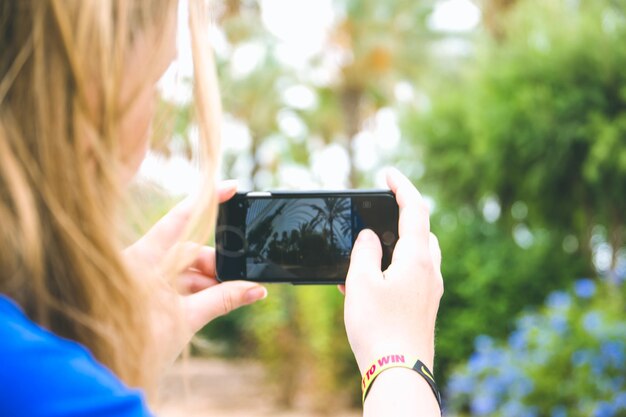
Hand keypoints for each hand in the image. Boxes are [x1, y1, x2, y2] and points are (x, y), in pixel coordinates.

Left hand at [124, 181, 266, 364]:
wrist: (106, 371)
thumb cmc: (136, 344)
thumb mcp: (186, 319)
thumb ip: (222, 300)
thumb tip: (256, 289)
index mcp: (141, 260)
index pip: (179, 220)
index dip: (206, 201)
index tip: (231, 187)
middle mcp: (140, 264)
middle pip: (186, 250)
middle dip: (215, 263)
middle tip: (239, 277)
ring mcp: (141, 279)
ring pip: (183, 269)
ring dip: (209, 281)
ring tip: (232, 294)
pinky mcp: (145, 294)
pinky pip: (176, 283)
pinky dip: (197, 290)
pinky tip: (216, 299)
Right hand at [341, 168, 442, 373]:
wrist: (399, 372)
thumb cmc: (379, 327)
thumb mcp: (362, 282)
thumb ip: (363, 251)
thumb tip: (368, 235)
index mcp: (418, 258)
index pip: (415, 209)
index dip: (402, 187)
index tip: (390, 173)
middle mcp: (430, 271)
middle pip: (421, 232)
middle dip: (399, 219)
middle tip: (375, 216)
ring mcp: (430, 291)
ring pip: (417, 255)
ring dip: (395, 246)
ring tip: (366, 255)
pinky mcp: (424, 308)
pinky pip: (412, 277)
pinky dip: (393, 270)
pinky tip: (368, 285)